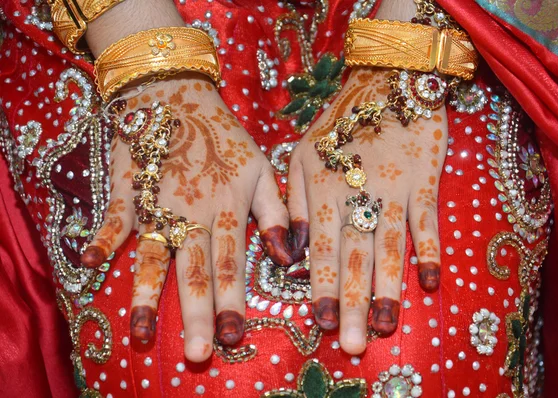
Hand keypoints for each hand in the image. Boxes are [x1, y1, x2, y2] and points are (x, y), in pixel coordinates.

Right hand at [81, 75, 292, 361]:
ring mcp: (158, 204)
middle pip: (195, 270)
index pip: (231, 265)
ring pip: (154, 255)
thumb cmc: (224, 137)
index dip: (234, 301)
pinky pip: (114, 218)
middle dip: (198, 313)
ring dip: (148, 295)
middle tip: (198, 352)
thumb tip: (290, 256)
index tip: (235, 337)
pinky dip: (102, 239)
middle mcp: (194, 214)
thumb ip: (277, 213)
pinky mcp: (130, 191)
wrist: (179, 95)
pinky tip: (88, 265)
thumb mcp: (261, 169)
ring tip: (141, 333)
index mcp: (228, 211)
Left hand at [287, 68, 446, 353]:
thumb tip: (289, 253)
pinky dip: (430, 251)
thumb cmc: (339, 124)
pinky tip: (431, 283)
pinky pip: (427, 222)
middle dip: (351, 302)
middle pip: (353, 256)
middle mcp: (355, 193)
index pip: (318, 247)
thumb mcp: (300, 154)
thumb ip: (293, 203)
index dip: (319, 287)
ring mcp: (392, 188)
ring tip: (386, 324)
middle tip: (353, 345)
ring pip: (389, 246)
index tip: (319, 324)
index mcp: (321, 189)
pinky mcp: (424, 181)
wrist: (386, 81)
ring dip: (388, 288)